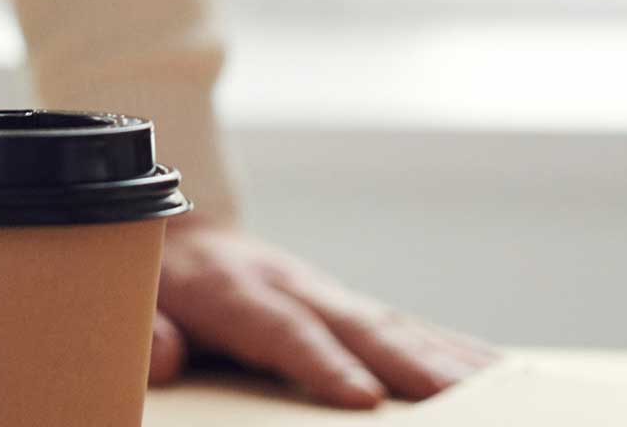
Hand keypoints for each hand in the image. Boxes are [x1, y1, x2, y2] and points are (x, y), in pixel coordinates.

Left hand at [152, 215, 498, 409]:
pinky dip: (450, 346)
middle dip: (410, 364)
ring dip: (445, 357)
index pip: (284, 330)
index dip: (323, 364)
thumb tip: (163, 358)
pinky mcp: (346, 304)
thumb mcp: (130, 299)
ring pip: (393, 324)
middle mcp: (292, 283)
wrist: (177, 228)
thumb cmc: (152, 279)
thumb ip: (147, 328)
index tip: (363, 398)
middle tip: (457, 397)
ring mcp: (326, 291)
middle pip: (358, 325)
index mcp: (234, 289)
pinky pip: (404, 326)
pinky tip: (492, 368)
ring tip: (495, 387)